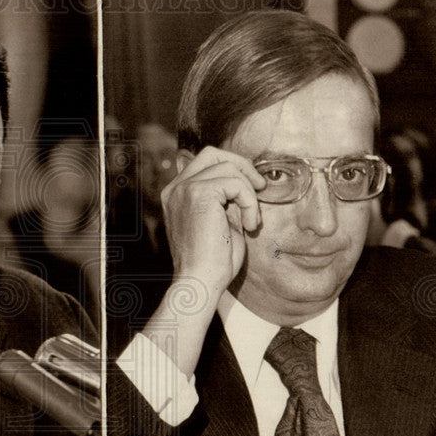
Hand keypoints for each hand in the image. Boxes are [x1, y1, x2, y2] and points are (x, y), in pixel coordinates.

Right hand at [141, 147, 264, 375]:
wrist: (201, 282)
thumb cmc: (212, 261)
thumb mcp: (220, 222)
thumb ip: (226, 199)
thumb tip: (246, 181)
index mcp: (177, 194)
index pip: (205, 162)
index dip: (233, 169)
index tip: (253, 190)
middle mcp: (176, 188)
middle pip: (213, 153)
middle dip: (242, 167)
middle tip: (259, 189)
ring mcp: (184, 189)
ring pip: (228, 167)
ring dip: (249, 193)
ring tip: (252, 220)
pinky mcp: (198, 194)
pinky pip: (235, 183)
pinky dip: (250, 202)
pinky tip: (250, 225)